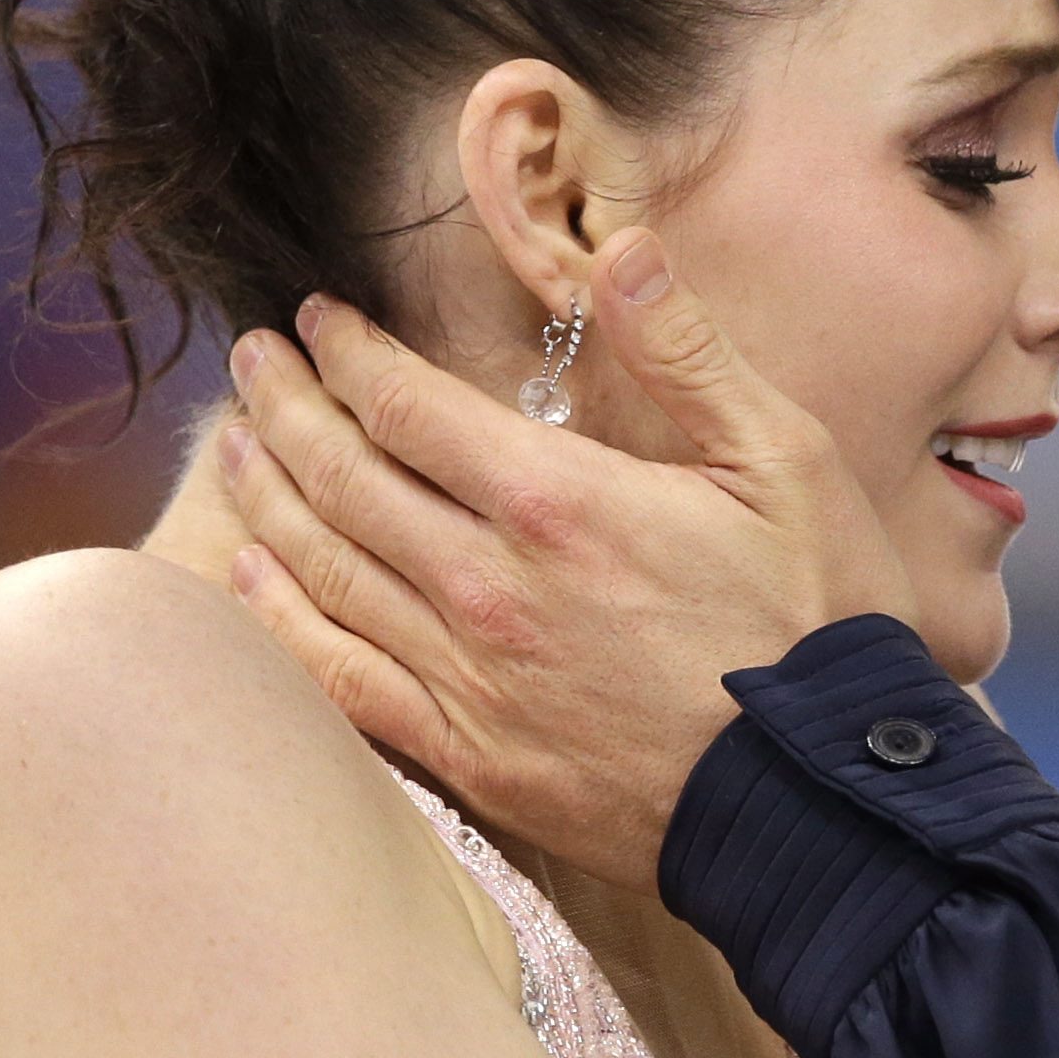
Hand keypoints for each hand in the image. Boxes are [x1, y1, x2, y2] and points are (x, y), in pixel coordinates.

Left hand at [217, 232, 921, 878]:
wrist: (822, 804)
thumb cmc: (819, 626)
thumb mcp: (787, 465)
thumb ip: (691, 356)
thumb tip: (621, 253)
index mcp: (556, 502)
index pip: (406, 405)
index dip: (349, 352)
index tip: (319, 317)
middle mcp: (487, 586)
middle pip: (343, 477)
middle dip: (286, 404)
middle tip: (254, 358)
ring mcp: (468, 678)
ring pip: (325, 569)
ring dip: (266, 493)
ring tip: (236, 441)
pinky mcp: (470, 757)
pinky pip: (341, 678)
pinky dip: (282, 619)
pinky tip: (253, 577)